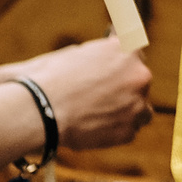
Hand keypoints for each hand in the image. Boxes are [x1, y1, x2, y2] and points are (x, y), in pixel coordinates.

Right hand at [24, 36, 155, 151]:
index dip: (123, 63)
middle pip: (140, 81)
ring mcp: (137, 104)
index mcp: (125, 50)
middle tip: (104, 97)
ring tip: (102, 116)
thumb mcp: (74, 54)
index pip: (134, 52)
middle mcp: (138, 74)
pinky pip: (128, 131)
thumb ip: (96, 57)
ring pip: (141, 109)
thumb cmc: (49, 79)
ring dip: (127, 112)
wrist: (40, 110)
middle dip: (125, 89)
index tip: (117, 69)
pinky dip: (115, 131)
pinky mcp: (129, 130)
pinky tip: (94, 130)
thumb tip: (99, 63)